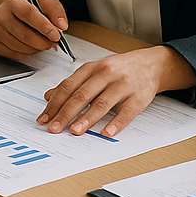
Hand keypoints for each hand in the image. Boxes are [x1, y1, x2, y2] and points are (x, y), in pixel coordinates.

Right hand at [0, 0, 68, 59]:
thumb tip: (61, 25)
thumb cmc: (28, 8)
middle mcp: (2, 16)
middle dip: (43, 42)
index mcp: (13, 2)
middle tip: (53, 43)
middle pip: (24, 34)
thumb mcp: (44, 3)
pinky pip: (15, 56)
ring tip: (42, 43)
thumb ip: (55, 11)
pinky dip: (27, 54)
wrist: (11, 13)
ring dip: (36, 49)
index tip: (56, 35)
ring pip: (20, 47)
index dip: (44, 26)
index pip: (28, 14)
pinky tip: (31, 46)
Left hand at [38, 46, 195, 136]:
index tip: (44, 118)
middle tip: (55, 128)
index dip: (55, 103)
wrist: (151, 64)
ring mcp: (123, 85)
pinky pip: (126, 112)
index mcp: (92, 68)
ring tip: (75, 131)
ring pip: (102, 103)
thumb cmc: (120, 69)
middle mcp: (106, 74)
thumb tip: (48, 96)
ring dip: (87, 118)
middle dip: (66, 113)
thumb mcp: (94, 71)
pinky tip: (107, 132)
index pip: (68, 86)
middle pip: (82, 95)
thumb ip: (72, 84)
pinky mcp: (138, 97)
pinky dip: (116, 123)